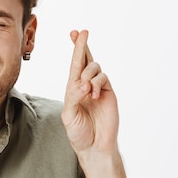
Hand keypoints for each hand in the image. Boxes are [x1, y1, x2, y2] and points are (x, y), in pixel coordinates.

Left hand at [61, 30, 118, 155]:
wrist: (95, 146)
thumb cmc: (78, 132)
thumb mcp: (69, 115)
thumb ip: (74, 97)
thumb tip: (82, 83)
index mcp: (72, 89)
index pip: (74, 65)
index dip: (75, 48)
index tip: (75, 33)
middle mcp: (85, 85)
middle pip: (85, 59)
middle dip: (82, 45)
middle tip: (82, 32)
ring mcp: (98, 88)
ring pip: (94, 68)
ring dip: (88, 75)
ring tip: (85, 90)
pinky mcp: (108, 93)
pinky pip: (103, 78)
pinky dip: (96, 82)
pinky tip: (92, 94)